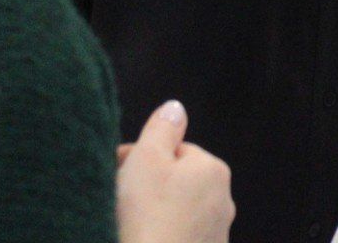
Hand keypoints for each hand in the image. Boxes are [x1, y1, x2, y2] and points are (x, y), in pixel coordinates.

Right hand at [116, 99, 234, 242]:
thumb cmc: (145, 219)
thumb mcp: (145, 160)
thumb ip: (161, 128)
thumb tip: (176, 108)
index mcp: (212, 170)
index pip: (173, 150)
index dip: (140, 157)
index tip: (115, 170)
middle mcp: (222, 202)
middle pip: (176, 183)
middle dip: (147, 187)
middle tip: (116, 198)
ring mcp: (214, 237)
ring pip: (176, 214)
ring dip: (152, 216)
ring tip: (124, 224)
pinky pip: (175, 240)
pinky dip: (158, 239)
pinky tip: (137, 240)